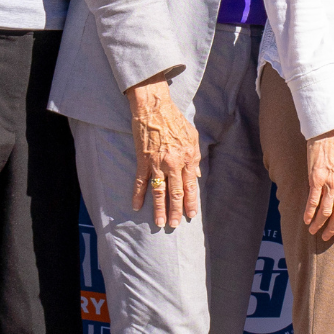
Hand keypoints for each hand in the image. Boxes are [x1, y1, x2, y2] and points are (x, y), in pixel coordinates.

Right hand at [127, 79, 202, 228]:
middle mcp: (174, 163)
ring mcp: (157, 163)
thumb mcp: (193, 136)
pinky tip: (136, 207)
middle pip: (176, 192)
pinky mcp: (143, 161)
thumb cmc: (175, 120)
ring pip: (159, 191)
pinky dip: (138, 195)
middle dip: (176, 211)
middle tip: (175, 225)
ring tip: (159, 222)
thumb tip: (197, 175)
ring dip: (159, 209)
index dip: (191, 202)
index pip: (191, 185)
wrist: (154, 108)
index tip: (191, 214)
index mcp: (188, 157)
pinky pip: (140, 182)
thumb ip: (195, 157)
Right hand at [304, 128, 333, 242]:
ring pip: (325, 211)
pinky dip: (309, 213)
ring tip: (313, 230)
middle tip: (325, 236)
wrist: (328, 134)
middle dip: (332, 229)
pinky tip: (305, 219)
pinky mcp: (317, 179)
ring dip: (318, 224)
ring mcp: (331, 183)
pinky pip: (313, 201)